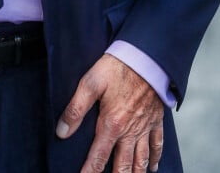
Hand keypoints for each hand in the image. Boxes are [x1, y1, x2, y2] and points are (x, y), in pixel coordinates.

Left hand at [56, 54, 163, 172]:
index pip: (98, 158)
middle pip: (123, 165)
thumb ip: (75, 109)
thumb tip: (61, 132)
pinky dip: (155, 158)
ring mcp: (145, 126)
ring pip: (141, 160)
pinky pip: (158, 144)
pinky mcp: (156, 119)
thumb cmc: (117, 67)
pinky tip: (152, 167)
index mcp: (112, 124)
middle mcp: (130, 131)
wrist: (147, 56)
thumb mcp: (91, 83)